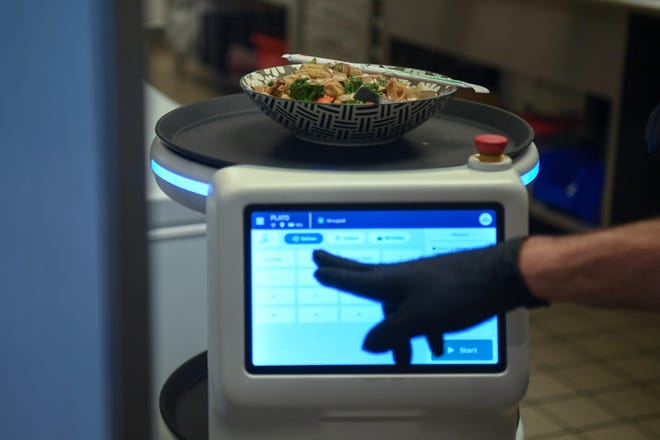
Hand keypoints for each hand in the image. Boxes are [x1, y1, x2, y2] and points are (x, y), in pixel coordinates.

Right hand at [313, 238, 546, 363]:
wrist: (500, 277)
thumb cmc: (458, 292)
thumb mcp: (418, 319)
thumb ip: (391, 333)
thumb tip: (369, 344)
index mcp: (393, 279)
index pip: (356, 276)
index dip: (335, 272)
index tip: (318, 263)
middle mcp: (405, 276)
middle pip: (370, 281)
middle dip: (349, 278)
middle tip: (328, 266)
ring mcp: (424, 281)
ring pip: (401, 306)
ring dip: (398, 330)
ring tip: (403, 354)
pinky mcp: (442, 288)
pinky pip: (423, 310)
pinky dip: (424, 329)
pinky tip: (436, 345)